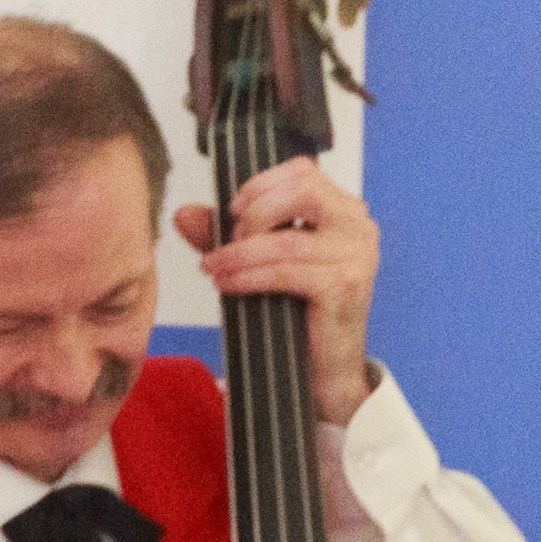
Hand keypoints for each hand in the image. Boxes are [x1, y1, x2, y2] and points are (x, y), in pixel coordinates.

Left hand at [178, 155, 377, 425]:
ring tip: (213, 268)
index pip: (303, 170)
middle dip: (255, 213)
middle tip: (228, 242)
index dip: (261, 184)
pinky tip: (226, 285)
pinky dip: (249, 276)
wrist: (324, 372)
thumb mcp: (257, 265)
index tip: (233, 211)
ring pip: (287, 239)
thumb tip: (183, 214)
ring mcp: (356, 255)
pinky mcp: (344, 286)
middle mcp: (357, 225)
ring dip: (239, 253)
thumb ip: (224, 236)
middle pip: (302, 189)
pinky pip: (287, 271)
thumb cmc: (295, 313)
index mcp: (342, 210)